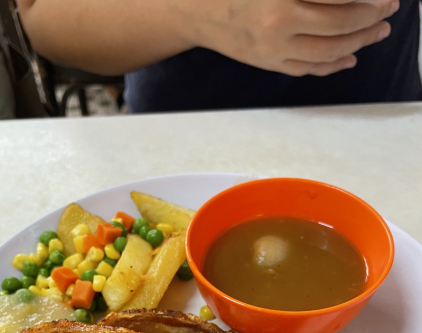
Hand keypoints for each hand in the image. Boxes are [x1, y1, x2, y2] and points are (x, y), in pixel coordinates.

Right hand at [179, 0, 398, 75]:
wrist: (194, 9)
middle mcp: (278, 23)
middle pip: (339, 25)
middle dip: (371, 17)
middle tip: (390, 9)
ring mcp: (273, 49)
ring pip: (328, 52)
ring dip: (359, 42)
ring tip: (378, 32)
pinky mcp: (268, 63)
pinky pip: (308, 69)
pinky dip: (332, 66)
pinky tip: (350, 57)